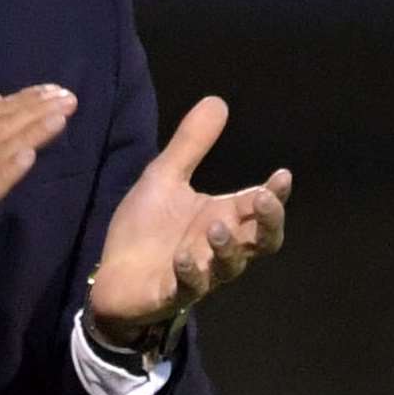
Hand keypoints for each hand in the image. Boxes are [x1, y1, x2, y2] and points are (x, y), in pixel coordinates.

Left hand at [87, 96, 290, 346]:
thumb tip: (218, 101)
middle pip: (263, 241)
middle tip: (265, 200)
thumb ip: (191, 145)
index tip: (282, 174)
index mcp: (222, 217)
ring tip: (216, 226)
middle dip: (269, 223)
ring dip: (228, 247)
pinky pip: (189, 288)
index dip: (276, 194)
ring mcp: (199, 273)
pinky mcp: (172, 293)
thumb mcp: (165, 178)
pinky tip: (181, 257)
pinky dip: (190, 273)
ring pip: (230, 266)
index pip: (260, 207)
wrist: (112, 274)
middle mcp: (219, 247)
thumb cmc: (146, 229)